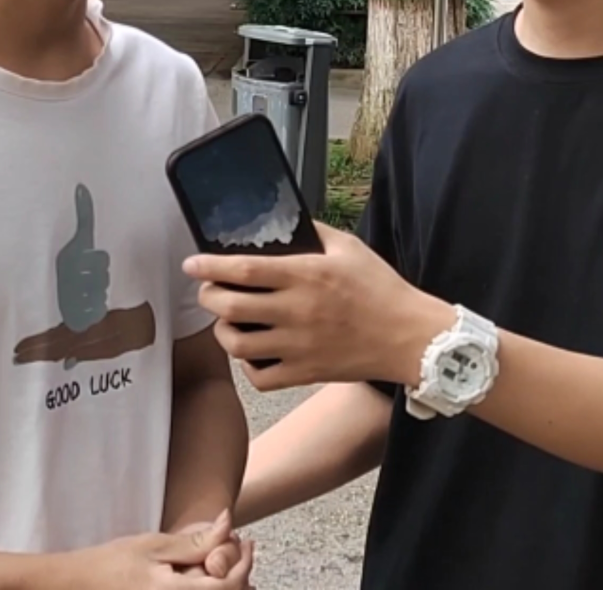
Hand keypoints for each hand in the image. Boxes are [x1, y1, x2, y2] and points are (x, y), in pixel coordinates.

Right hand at [62, 512, 253, 587]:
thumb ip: (194, 542)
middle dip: (242, 576)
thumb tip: (228, 524)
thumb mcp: (154, 546)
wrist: (77, 585)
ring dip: (228, 586)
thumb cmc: (111, 563)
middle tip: (243, 549)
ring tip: (230, 564)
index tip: (248, 543)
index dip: (245, 564)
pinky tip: (207, 578)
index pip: (229, 586)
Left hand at [183, 221, 454, 391]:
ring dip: (223, 332)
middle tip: (209, 291)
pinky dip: (247, 366)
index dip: (209, 266)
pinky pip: (259, 377)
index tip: (192, 264)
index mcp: (306, 276)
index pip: (243, 270)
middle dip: (208, 297)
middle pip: (230, 307)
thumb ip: (314, 233)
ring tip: (227, 322)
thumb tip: (284, 225)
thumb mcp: (349, 248)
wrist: (410, 337)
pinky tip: (252, 352)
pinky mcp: (305, 373)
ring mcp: (299, 347)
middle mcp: (297, 312)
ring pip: (238, 345)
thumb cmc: (382, 289)